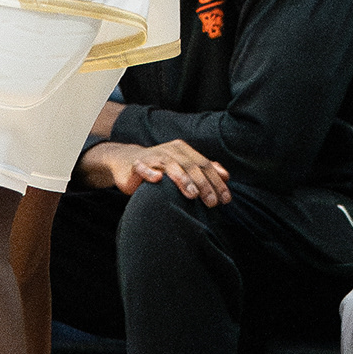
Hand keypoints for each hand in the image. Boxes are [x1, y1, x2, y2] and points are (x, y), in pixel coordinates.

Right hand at [83, 137, 227, 205]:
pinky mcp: (137, 164)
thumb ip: (203, 170)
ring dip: (182, 179)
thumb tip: (225, 176)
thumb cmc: (160, 168)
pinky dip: (150, 172)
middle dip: (204, 184)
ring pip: (171, 166)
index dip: (216, 181)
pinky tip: (157, 179)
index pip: (205, 165)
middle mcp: (171, 150)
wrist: (126, 162)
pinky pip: (144, 167)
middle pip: (191, 166)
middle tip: (212, 202)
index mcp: (184, 150)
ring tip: (192, 194)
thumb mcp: (183, 168)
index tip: (226, 199)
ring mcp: (154, 156)